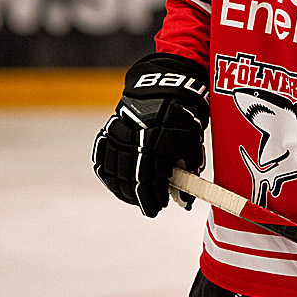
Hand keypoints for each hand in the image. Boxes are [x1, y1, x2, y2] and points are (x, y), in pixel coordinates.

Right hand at [92, 53, 209, 217]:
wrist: (165, 89)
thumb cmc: (183, 117)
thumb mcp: (193, 139)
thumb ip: (189, 167)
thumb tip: (186, 197)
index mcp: (160, 139)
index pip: (153, 177)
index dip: (155, 196)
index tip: (159, 207)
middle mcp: (137, 137)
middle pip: (132, 177)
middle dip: (140, 196)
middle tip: (149, 207)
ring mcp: (120, 133)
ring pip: (115, 170)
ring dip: (124, 189)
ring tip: (135, 198)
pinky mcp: (109, 131)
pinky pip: (103, 158)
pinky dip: (109, 174)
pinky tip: (118, 184)